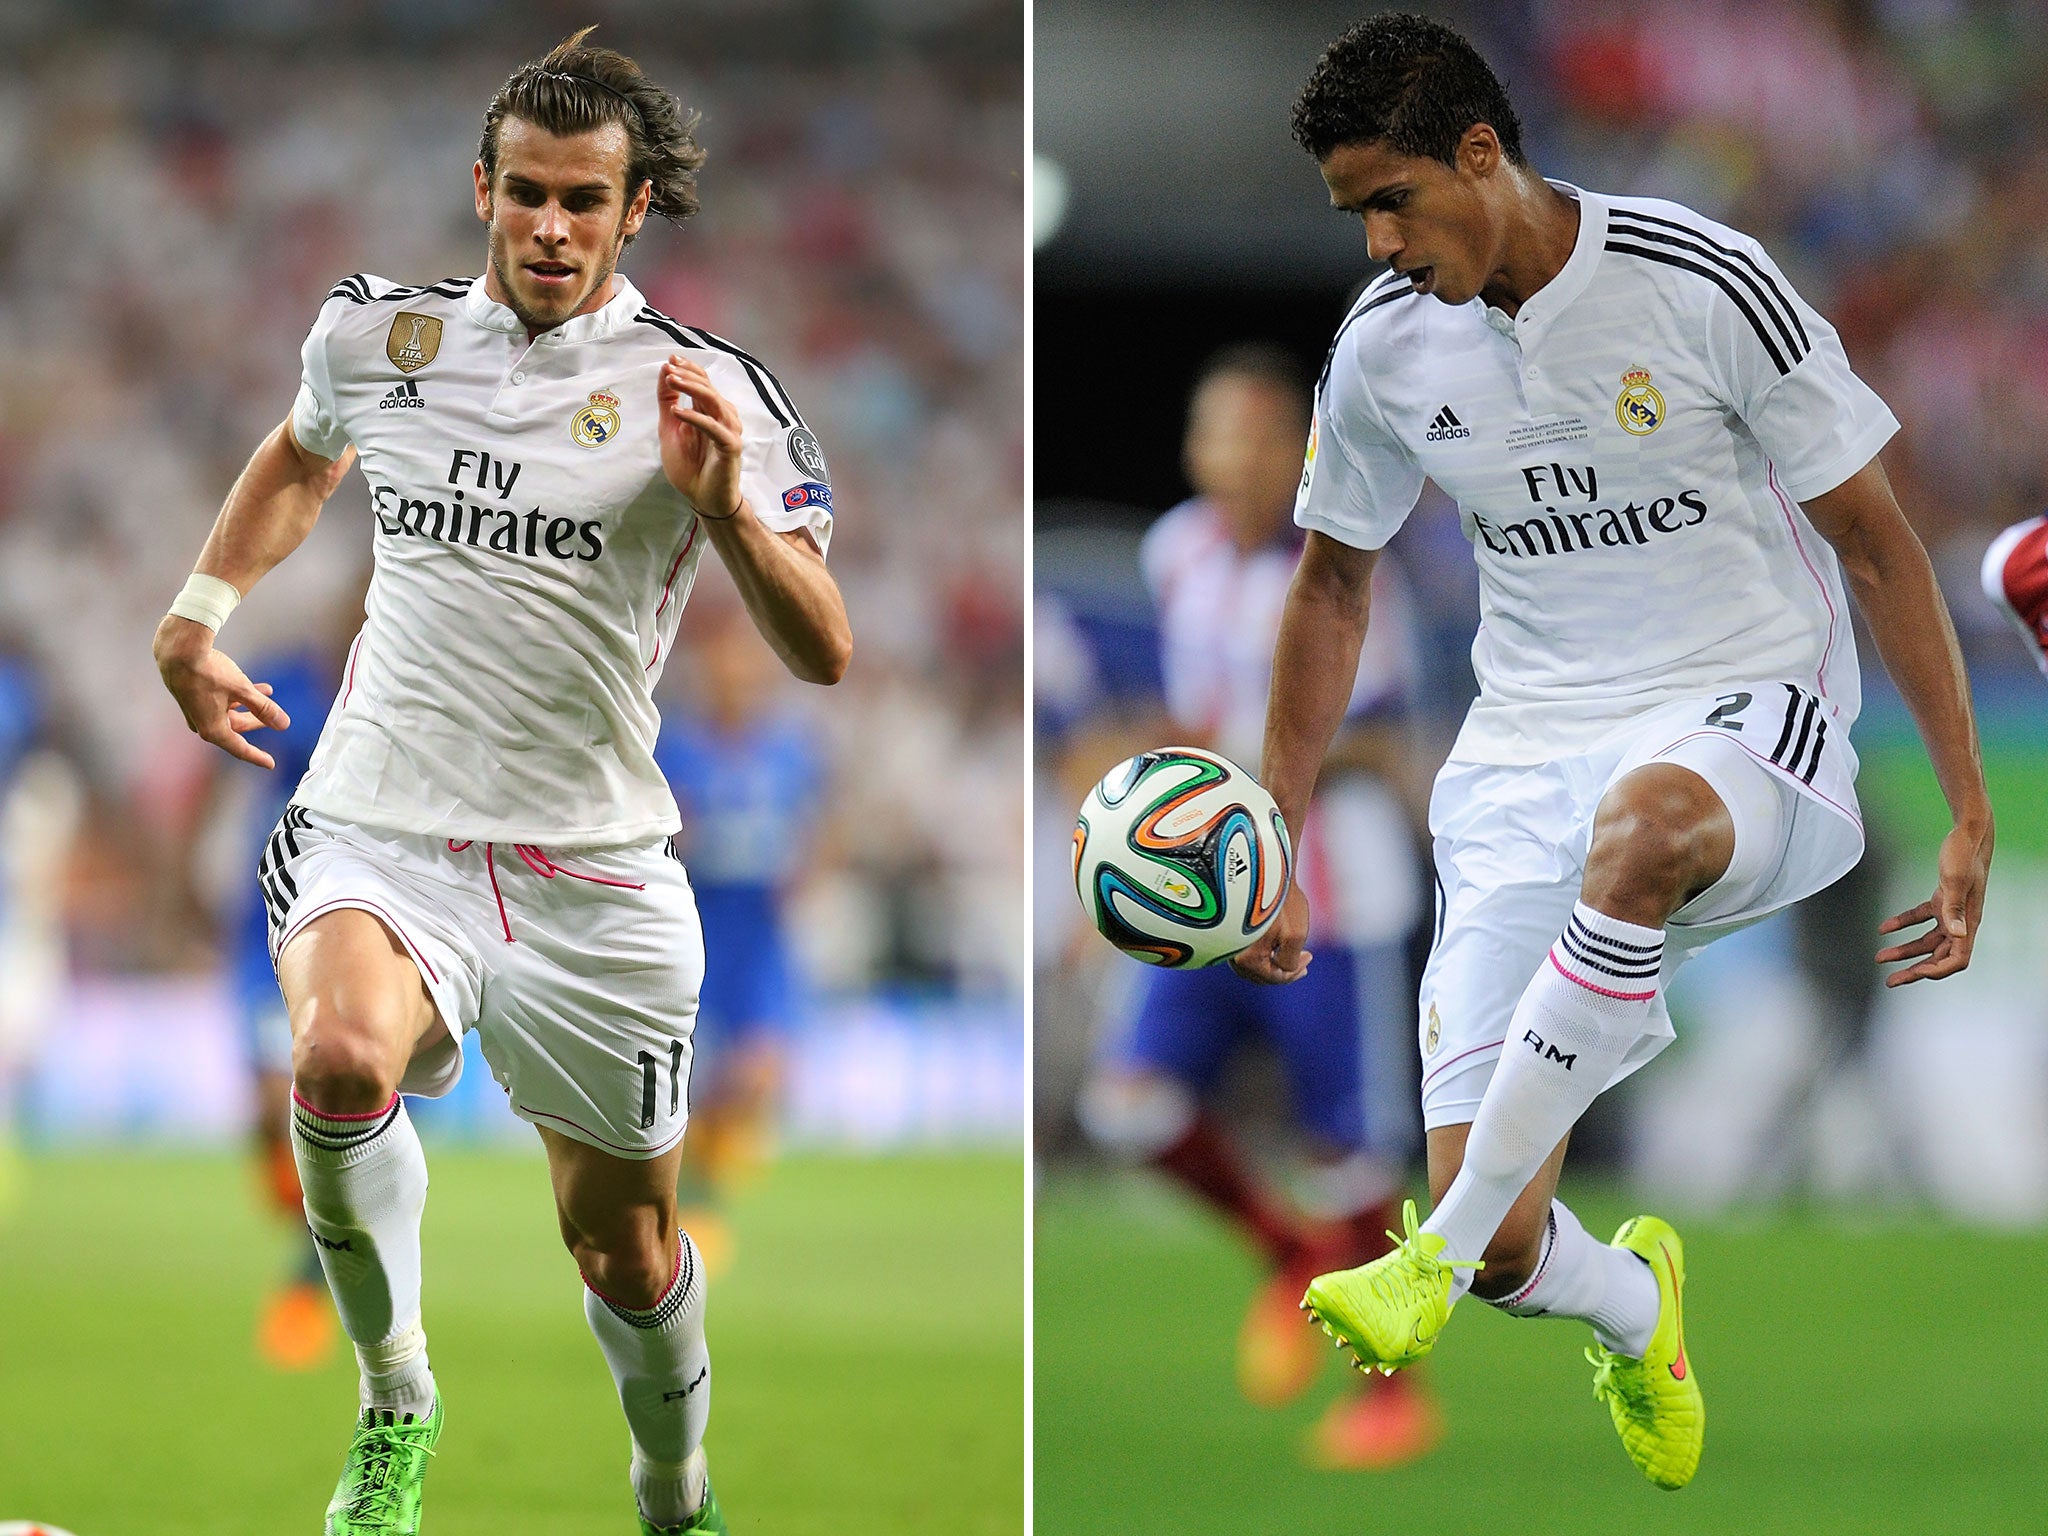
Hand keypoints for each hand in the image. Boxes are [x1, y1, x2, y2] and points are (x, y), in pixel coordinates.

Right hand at [154, 617, 289, 768]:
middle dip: (257, 721)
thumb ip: (264, 708)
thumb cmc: (209, 672)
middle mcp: (202, 723)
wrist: (178, 652)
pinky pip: (219, 702)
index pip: (240, 748)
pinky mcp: (193, 696)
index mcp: (213, 729)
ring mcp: (196, 710)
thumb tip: (284, 725)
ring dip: (250, 704)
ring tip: (268, 692)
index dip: (257, 756)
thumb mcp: (242, 690)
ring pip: (229, 712)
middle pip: (236, 728)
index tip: (270, 764)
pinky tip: (252, 684)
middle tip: (274, 719)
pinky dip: (237, 695)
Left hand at [657, 355, 744, 519]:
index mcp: (710, 411)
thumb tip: (664, 372)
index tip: (670, 359)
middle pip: (708, 387)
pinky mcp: (730, 446)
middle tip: (669, 367)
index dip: (689, 368)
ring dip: (692, 389)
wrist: (703, 499)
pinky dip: (696, 418)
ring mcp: (729, 431)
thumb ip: (667, 402)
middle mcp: (723, 417)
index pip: (703, 382)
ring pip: (714, 402)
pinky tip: (678, 411)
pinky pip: (714, 427)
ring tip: (671, 381)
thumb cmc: (690, 467)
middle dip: (688, 375)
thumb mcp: (670, 429)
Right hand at [1230, 883, 1312, 984]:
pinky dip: (1262, 948)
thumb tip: (1282, 970)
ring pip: (1251, 961)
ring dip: (1272, 960)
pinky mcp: (1228, 926)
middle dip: (1282, 969)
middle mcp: (1231, 951)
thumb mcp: (1295, 934)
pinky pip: (1245, 947)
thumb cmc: (1280, 899)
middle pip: (1259, 973)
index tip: (1309, 957)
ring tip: (1290, 951)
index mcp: (1246, 957)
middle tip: (1303, 961)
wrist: (1262, 864)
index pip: (1272, 977)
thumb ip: (1289, 960)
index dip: (1294, 973)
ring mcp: (1227, 938)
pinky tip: (1275, 938)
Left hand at [1875, 816, 1993, 985]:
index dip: (1937, 970)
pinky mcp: (1942, 899)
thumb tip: (1958, 934)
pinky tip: (1884, 927)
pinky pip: (1921, 918)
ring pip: (1927, 940)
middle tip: (1891, 981)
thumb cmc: (1964, 854)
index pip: (1957, 959)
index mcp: (1969, 922)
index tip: (1914, 974)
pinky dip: (1903, 923)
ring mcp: (1952, 911)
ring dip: (1905, 950)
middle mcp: (1962, 921)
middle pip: (1938, 956)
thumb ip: (1953, 909)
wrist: (1968, 833)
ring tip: (1880, 957)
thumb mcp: (1955, 881)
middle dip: (1914, 969)